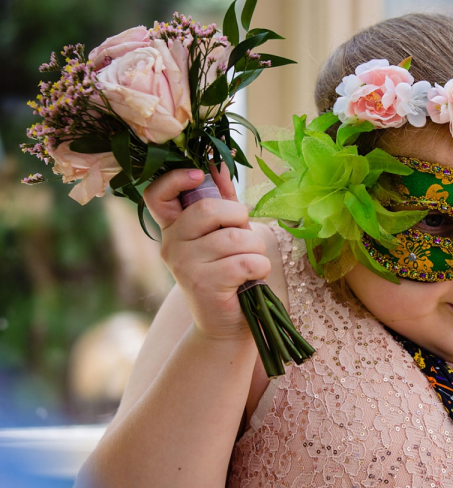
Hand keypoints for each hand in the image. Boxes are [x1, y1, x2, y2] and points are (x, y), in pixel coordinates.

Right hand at [144, 163, 269, 340]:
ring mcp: (184, 265)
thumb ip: (221, 199)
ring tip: (250, 263)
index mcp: (173, 228)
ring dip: (255, 249)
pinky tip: (253, 277)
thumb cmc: (230, 274)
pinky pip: (245, 260)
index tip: (200, 175)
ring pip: (234, 237)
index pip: (157, 194)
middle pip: (207, 208)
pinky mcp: (203, 283)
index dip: (176, 178)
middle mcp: (171, 244)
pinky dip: (260, 267)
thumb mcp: (224, 233)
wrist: (226, 325)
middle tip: (245, 236)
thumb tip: (219, 161)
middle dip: (239, 217)